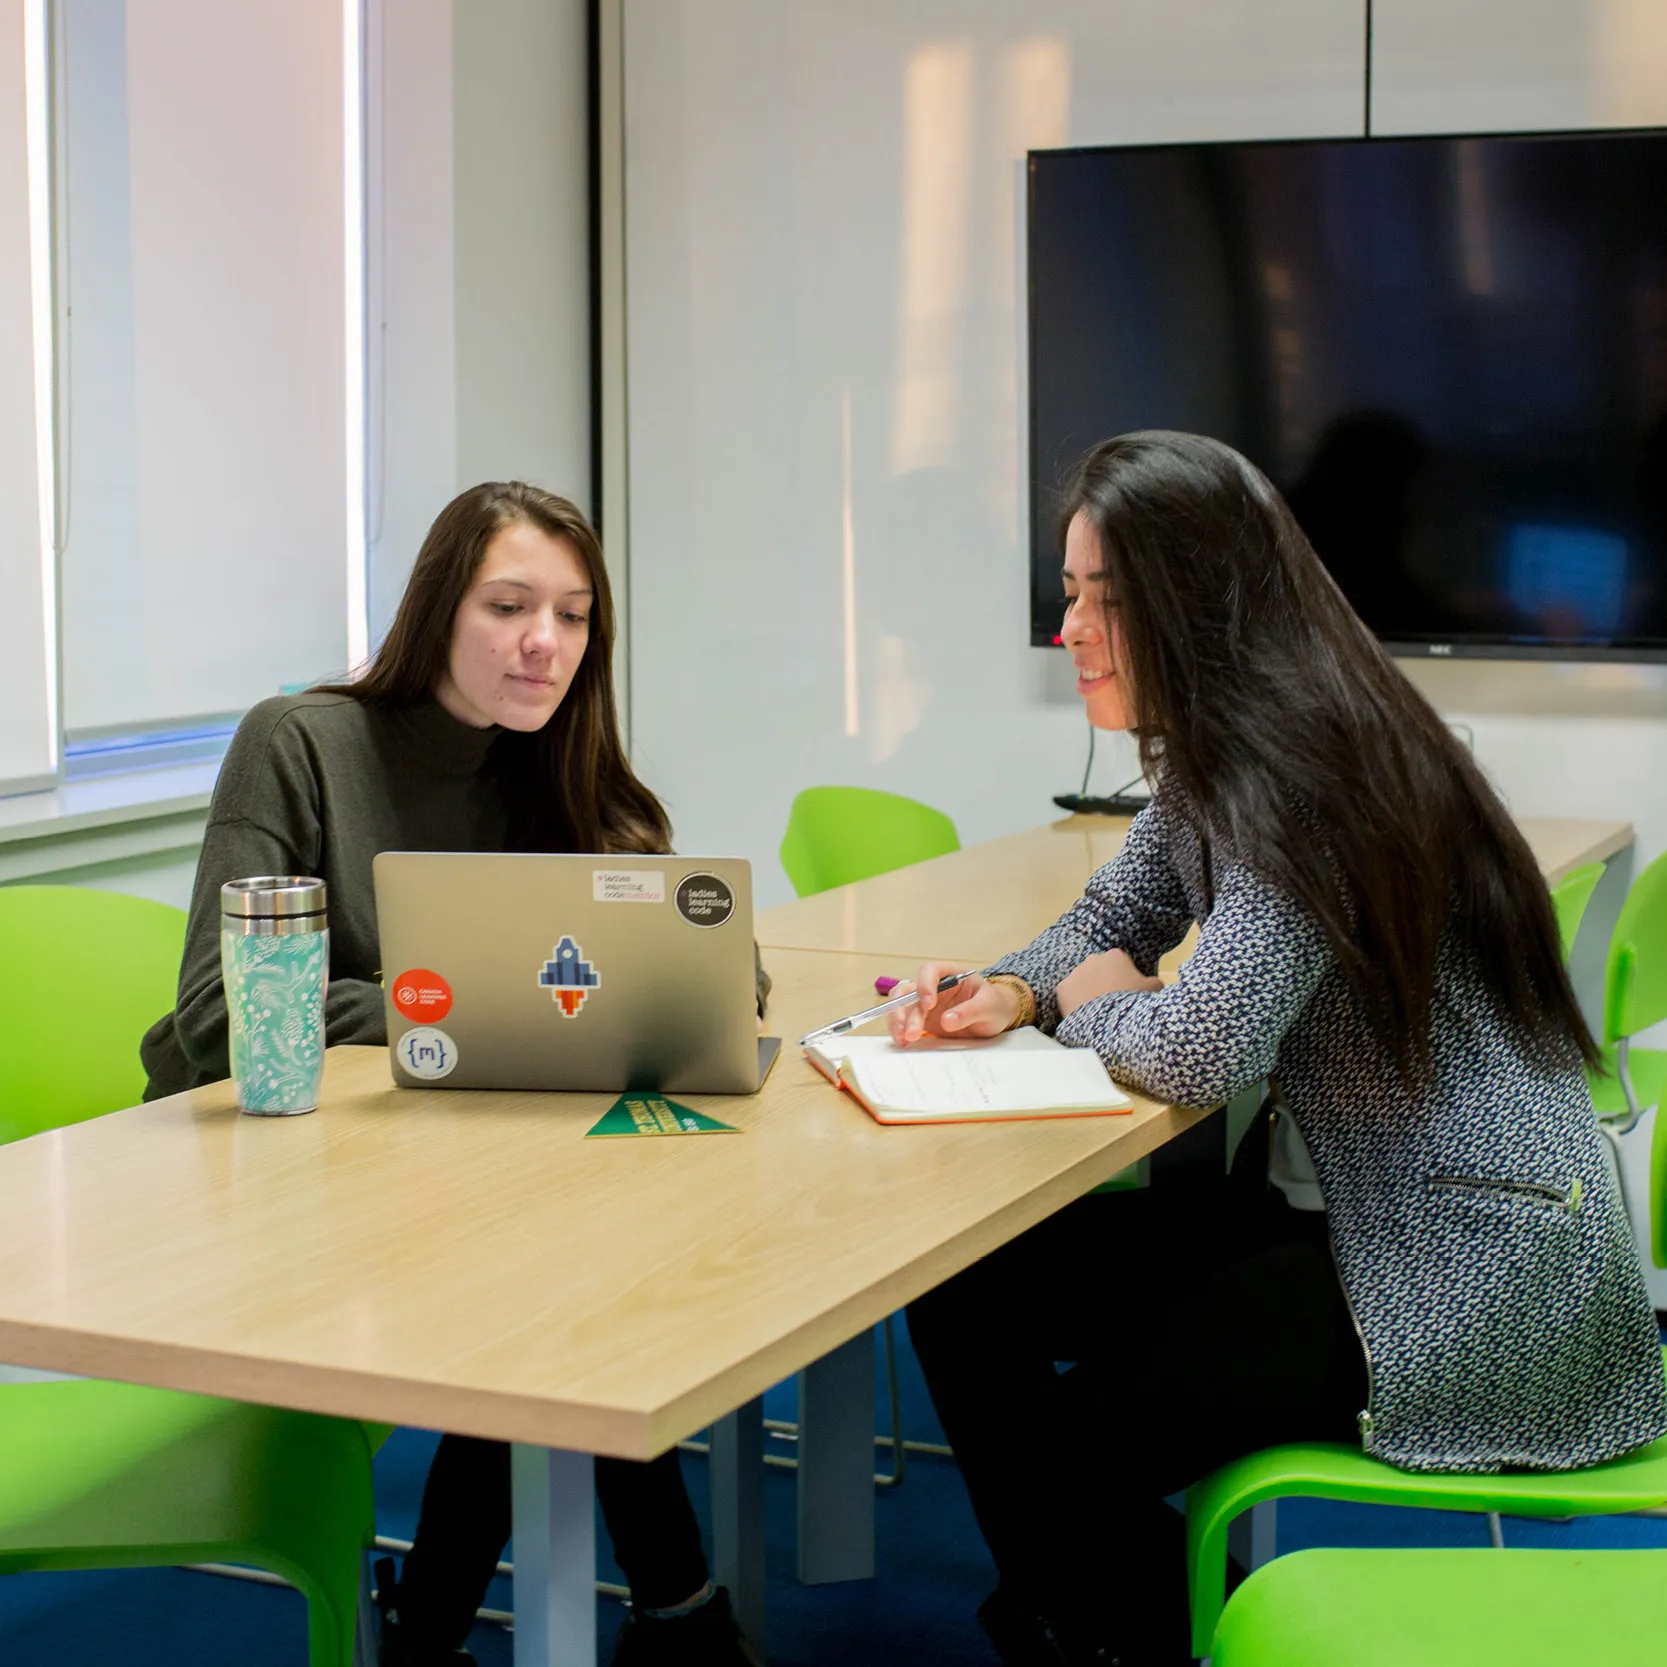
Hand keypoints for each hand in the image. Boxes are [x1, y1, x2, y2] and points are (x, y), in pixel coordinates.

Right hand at [887, 963, 1022, 1044]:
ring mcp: (925, 1005)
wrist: (996, 1018)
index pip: (929, 971)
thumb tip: (946, 1021)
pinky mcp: (923, 1021)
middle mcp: (932, 987)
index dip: (924, 985)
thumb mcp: (989, 1006)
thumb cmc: (994, 1005)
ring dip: (898, 1022)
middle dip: (903, 1010)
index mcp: (950, 974)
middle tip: (910, 1032)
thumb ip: (970, 1011)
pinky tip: (904, 1043)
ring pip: (901, 1007)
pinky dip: (901, 1032)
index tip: (929, 1004)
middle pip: (908, 991)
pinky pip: (906, 1024)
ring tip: (903, 1040)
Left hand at [1056, 949, 1160, 1017]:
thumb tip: (1154, 982)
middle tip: (1111, 1001)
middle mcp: (1092, 959)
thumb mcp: (1154, 989)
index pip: (1120, 963)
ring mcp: (1075, 973)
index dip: (1125, 977)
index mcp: (1115, 956)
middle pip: (1099, 970)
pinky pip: (1068, 994)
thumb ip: (1154, 982)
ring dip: (1088, 990)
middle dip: (1104, 982)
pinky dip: (1074, 1001)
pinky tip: (1083, 1013)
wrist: (1110, 1021)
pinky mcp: (1062, 989)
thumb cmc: (1134, 1001)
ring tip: (1097, 1009)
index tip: (1127, 991)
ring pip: (1082, 981)